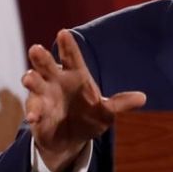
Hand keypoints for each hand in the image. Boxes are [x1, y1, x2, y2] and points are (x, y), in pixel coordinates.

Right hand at [22, 29, 145, 171]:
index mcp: (75, 75)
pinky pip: (33, 111)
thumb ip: (120, 104)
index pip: (71, 57)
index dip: (67, 45)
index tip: (63, 32)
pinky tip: (33, 118)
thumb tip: (143, 98)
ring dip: (31, 80)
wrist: (71, 139)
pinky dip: (33, 114)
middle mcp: (56, 81)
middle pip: (47, 65)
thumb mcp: (106, 112)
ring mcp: (43, 95)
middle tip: (36, 48)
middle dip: (41, 57)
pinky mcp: (36, 112)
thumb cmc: (88, 116)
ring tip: (29, 78)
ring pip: (35, 83)